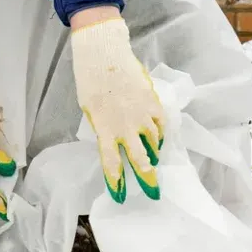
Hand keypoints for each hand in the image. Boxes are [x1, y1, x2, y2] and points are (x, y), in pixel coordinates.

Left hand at [70, 13, 165, 202]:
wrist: (104, 55)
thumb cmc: (91, 81)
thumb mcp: (90, 110)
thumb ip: (103, 128)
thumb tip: (114, 140)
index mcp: (104, 130)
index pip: (111, 164)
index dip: (116, 183)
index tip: (119, 197)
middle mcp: (125, 127)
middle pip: (140, 161)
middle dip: (147, 180)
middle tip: (153, 194)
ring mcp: (141, 115)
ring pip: (153, 144)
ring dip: (154, 156)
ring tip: (153, 161)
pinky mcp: (153, 103)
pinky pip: (161, 127)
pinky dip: (160, 136)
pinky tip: (158, 141)